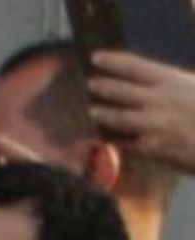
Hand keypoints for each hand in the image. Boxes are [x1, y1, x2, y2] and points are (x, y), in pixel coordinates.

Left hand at [89, 50, 194, 174]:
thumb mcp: (191, 86)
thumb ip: (168, 83)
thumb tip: (144, 80)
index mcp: (171, 80)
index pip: (135, 66)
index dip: (113, 61)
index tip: (95, 57)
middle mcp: (160, 100)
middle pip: (122, 90)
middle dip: (103, 86)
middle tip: (89, 83)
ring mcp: (156, 125)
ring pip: (120, 118)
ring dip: (104, 114)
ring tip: (93, 110)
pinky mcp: (155, 148)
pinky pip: (128, 143)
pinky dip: (115, 141)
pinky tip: (106, 139)